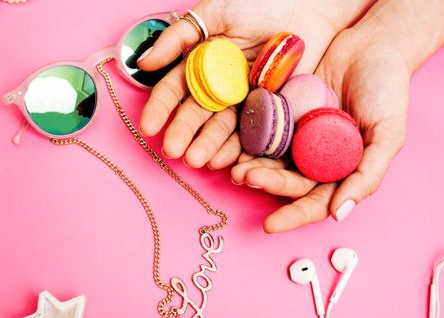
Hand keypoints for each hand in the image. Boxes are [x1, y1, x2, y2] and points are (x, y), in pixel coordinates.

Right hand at [139, 0, 370, 168]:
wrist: (312, 5)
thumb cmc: (262, 2)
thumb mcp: (216, 12)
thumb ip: (179, 37)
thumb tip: (144, 63)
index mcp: (202, 65)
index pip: (175, 90)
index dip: (161, 108)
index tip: (149, 127)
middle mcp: (220, 88)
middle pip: (197, 114)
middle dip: (183, 133)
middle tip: (172, 151)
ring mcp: (244, 101)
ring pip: (222, 128)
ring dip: (208, 146)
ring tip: (197, 161)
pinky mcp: (270, 110)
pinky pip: (253, 131)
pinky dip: (240, 148)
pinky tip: (226, 160)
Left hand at [232, 6, 413, 232]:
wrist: (370, 46)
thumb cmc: (387, 90)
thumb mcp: (387, 134)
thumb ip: (367, 174)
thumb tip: (339, 214)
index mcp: (340, 171)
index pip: (314, 202)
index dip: (293, 215)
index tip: (269, 225)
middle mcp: (315, 160)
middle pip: (287, 181)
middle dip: (267, 183)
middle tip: (246, 178)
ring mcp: (297, 138)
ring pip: (270, 160)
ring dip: (252, 166)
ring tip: (235, 168)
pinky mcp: (282, 115)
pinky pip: (263, 132)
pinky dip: (248, 141)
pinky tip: (234, 146)